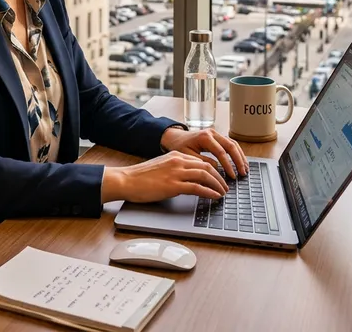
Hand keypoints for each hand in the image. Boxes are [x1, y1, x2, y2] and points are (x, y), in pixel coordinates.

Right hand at [101, 152, 228, 203]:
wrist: (126, 180)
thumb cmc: (140, 177)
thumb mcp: (161, 167)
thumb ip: (175, 169)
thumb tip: (187, 178)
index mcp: (176, 155)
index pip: (201, 161)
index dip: (214, 170)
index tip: (219, 178)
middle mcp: (178, 160)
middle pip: (207, 166)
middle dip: (219, 177)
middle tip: (225, 186)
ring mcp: (176, 172)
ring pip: (205, 175)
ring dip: (217, 185)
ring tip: (223, 193)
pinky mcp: (173, 185)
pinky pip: (197, 187)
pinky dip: (209, 192)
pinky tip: (214, 197)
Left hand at [160, 127, 247, 179]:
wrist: (175, 138)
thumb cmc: (180, 147)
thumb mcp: (188, 156)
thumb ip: (202, 162)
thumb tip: (216, 168)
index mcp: (204, 137)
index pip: (221, 152)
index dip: (228, 165)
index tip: (232, 176)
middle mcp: (212, 133)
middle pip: (230, 145)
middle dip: (238, 160)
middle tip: (243, 173)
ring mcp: (215, 133)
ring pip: (232, 143)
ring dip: (240, 156)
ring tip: (245, 168)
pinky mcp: (217, 136)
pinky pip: (230, 143)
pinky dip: (236, 152)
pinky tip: (241, 161)